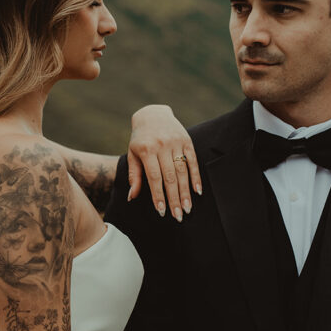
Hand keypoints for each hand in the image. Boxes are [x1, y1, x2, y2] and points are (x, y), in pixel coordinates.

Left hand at [127, 104, 200, 221]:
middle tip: (178, 216)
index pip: (154, 177)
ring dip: (186, 191)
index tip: (162, 211)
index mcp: (147, 150)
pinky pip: (193, 161)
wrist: (152, 114)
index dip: (158, 195)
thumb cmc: (140, 139)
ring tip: (188, 208)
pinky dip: (196, 177)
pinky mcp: (187, 141)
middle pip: (170, 177)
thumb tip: (132, 197)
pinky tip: (197, 191)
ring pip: (182, 171)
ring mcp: (176, 143)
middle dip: (174, 198)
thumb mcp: (132, 154)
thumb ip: (134, 176)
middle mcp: (162, 146)